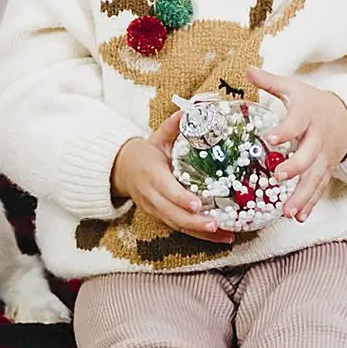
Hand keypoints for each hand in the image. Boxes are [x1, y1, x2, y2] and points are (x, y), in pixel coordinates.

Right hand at [110, 112, 233, 244]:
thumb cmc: (144, 155)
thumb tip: (189, 110)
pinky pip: (179, 229)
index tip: (197, 203)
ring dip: (200, 232)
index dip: (181, 198)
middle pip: (172, 213)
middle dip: (194, 221)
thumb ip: (172, 126)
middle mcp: (152, 195)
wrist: (122, 171)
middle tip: (215, 224)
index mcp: (151, 174)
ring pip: (177, 225)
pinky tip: (220, 237)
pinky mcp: (161, 218)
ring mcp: (155, 209)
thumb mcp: (157, 138)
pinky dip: (199, 235)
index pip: (166, 188)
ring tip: (224, 236)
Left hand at [248, 67, 346, 222]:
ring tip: (289, 212)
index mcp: (307, 116)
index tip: (270, 139)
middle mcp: (318, 139)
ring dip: (303, 196)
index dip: (284, 131)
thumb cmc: (311, 103)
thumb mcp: (293, 88)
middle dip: (296, 167)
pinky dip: (310, 203)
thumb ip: (270, 81)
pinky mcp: (326, 171)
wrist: (346, 117)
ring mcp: (324, 158)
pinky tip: (299, 217)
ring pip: (316, 178)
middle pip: (309, 155)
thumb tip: (247, 68)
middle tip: (279, 176)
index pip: (296, 123)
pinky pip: (319, 188)